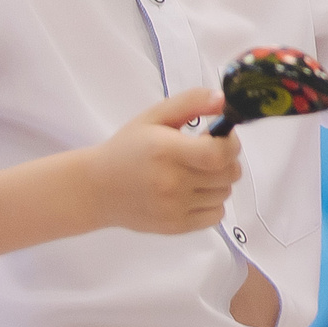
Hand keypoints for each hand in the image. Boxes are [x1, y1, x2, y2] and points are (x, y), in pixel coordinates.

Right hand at [85, 89, 241, 234]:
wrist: (96, 189)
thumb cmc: (127, 149)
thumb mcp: (154, 116)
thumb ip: (191, 102)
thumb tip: (223, 100)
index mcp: (166, 151)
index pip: (218, 154)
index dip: (231, 144)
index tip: (222, 138)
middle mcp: (171, 182)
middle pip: (228, 174)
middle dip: (227, 160)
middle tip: (208, 154)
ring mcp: (174, 208)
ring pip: (225, 193)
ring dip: (220, 181)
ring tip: (196, 172)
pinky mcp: (175, 226)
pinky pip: (217, 215)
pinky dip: (213, 203)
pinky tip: (194, 192)